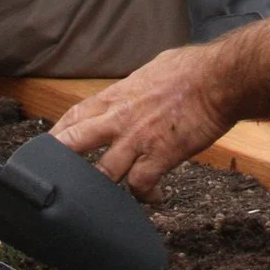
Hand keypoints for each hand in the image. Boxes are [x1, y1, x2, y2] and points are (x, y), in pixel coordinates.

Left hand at [51, 42, 233, 200]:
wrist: (220, 78)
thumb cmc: (193, 69)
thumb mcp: (152, 70)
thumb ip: (136, 87)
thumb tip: (135, 89)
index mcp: (117, 96)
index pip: (75, 114)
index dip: (58, 132)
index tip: (50, 145)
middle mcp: (120, 118)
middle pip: (74, 142)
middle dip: (57, 162)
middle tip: (50, 180)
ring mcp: (137, 139)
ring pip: (102, 173)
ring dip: (101, 189)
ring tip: (105, 200)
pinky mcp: (160, 155)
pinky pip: (140, 185)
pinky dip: (145, 196)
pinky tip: (154, 198)